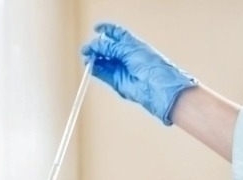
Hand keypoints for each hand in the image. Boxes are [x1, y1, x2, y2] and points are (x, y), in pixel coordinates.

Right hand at [81, 23, 196, 124]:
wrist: (156, 87)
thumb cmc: (150, 66)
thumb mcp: (129, 50)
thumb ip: (111, 47)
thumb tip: (96, 44)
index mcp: (132, 45)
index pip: (116, 34)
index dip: (106, 30)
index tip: (96, 29)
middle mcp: (126, 56)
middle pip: (107, 49)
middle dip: (97, 47)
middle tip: (87, 49)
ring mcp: (121, 69)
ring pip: (104, 62)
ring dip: (95, 59)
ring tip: (87, 58)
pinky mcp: (117, 81)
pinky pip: (103, 74)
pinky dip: (96, 70)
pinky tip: (90, 66)